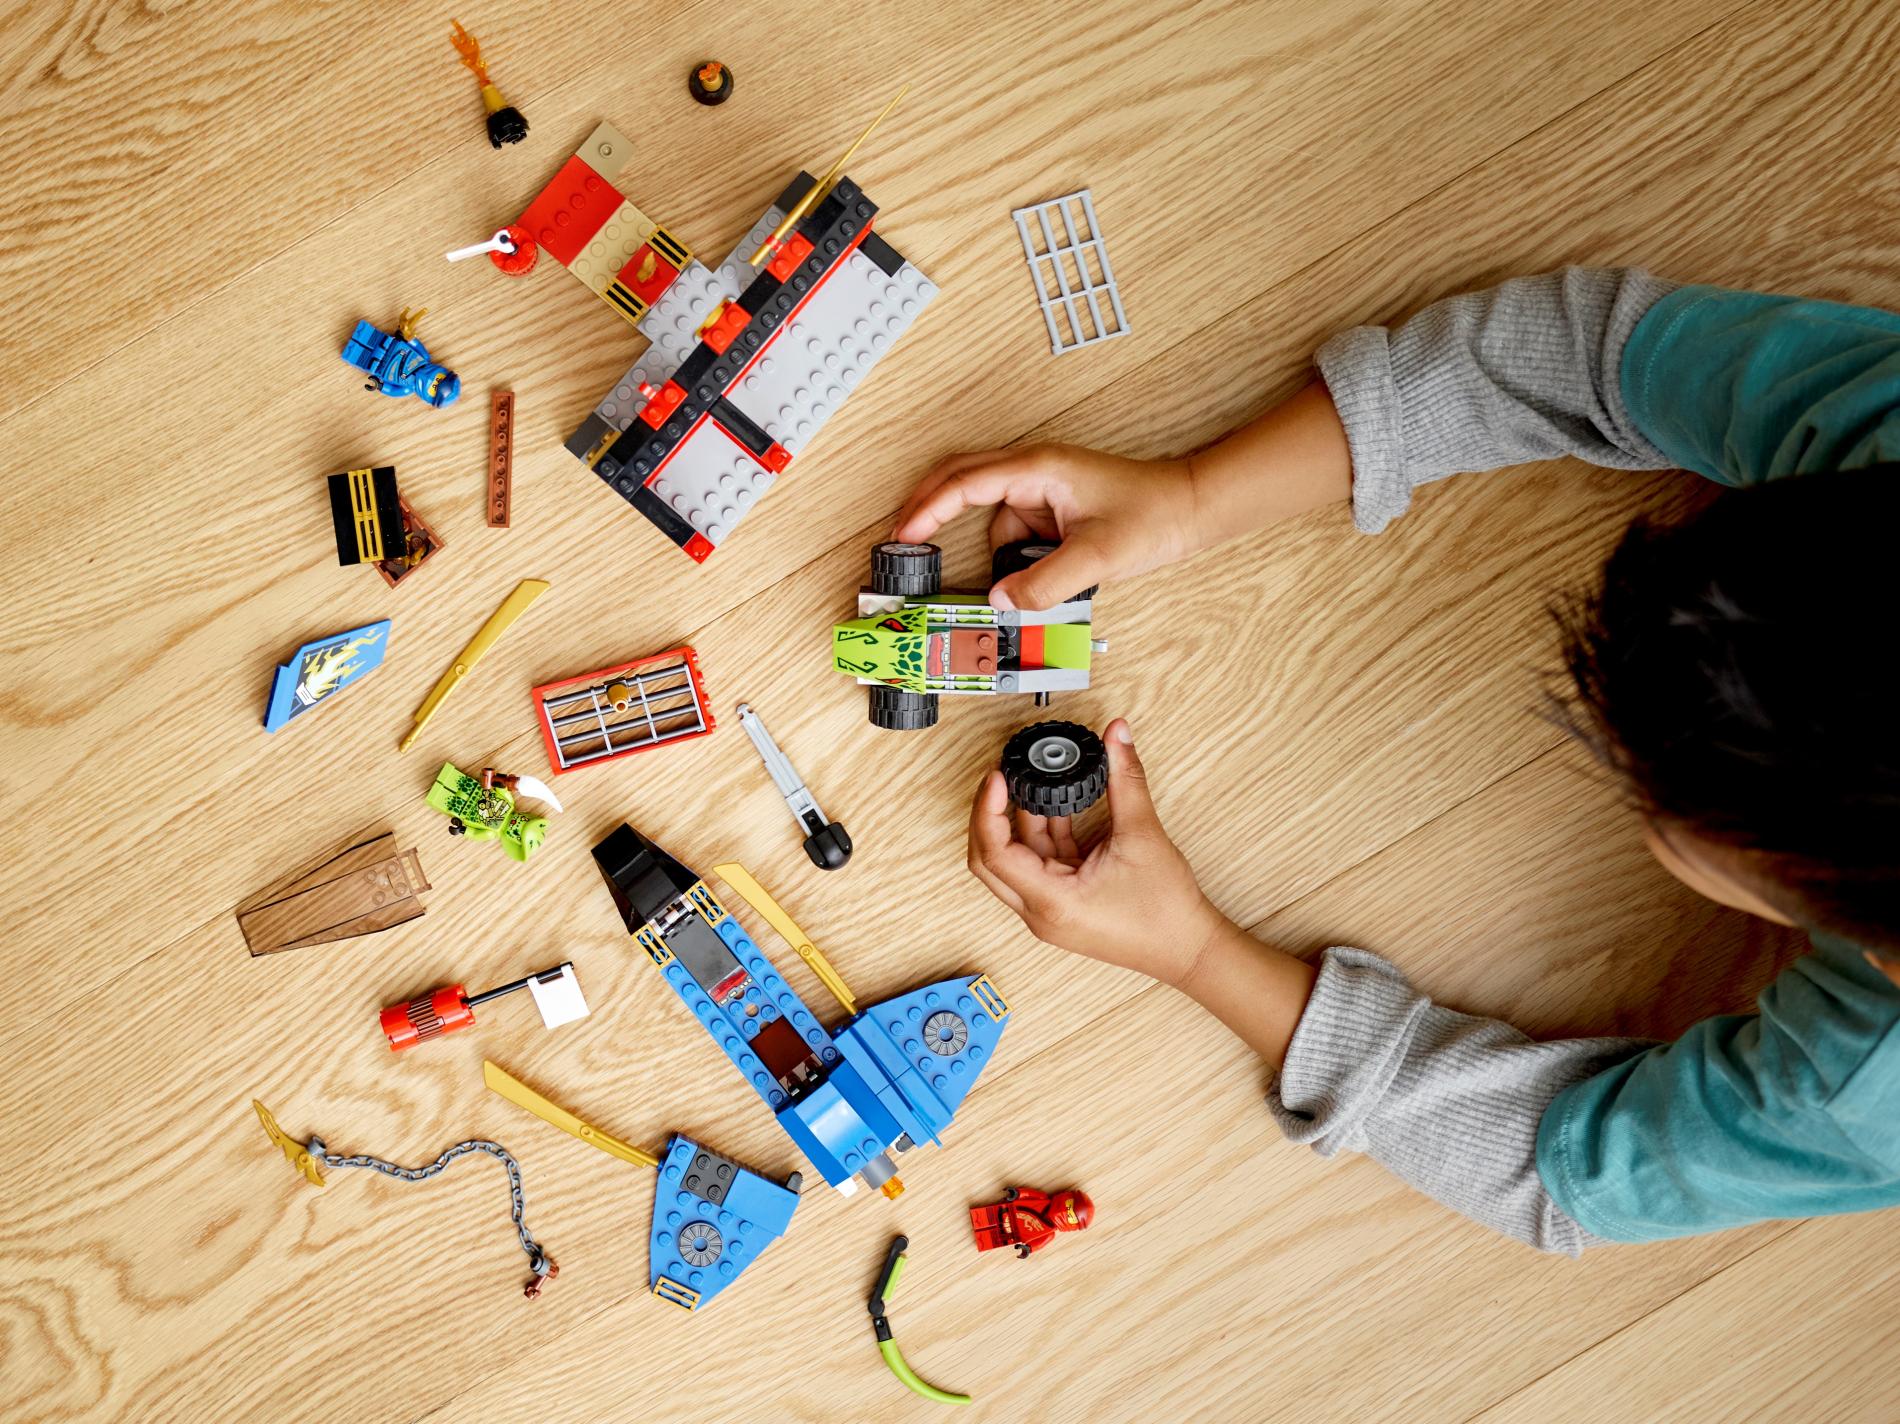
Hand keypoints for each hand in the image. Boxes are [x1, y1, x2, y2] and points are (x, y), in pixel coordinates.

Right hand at [892, 445, 1199, 610]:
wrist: (1190, 507)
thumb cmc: (1152, 514)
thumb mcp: (1097, 557)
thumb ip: (1044, 583)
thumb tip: (1001, 601)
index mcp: (1038, 469)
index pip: (966, 482)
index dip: (929, 508)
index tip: (903, 533)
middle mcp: (1034, 472)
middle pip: (963, 481)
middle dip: (931, 509)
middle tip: (903, 540)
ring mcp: (1042, 490)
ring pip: (992, 516)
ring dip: (989, 550)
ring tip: (1001, 584)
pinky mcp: (1052, 509)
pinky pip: (1015, 532)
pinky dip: (1012, 556)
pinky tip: (1025, 579)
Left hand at [967, 719, 1227, 985]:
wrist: (1188, 949)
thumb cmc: (1166, 910)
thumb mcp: (1143, 835)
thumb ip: (1126, 779)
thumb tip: (1117, 735)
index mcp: (1051, 902)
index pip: (994, 853)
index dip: (988, 809)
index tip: (998, 776)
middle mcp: (1040, 912)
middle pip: (990, 860)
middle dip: (990, 814)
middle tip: (1001, 776)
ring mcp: (1049, 910)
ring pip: (1015, 860)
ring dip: (1020, 822)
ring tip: (1032, 782)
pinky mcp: (1062, 904)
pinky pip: (1039, 865)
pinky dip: (1043, 834)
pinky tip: (1056, 804)